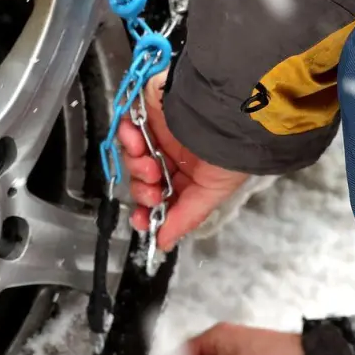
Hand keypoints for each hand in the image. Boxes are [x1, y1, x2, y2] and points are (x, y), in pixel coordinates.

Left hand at [117, 71, 248, 251]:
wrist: (228, 110)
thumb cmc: (228, 153)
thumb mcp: (210, 193)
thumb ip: (184, 218)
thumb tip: (162, 245)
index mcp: (189, 175)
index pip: (161, 198)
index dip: (148, 211)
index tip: (142, 221)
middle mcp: (173, 155)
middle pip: (142, 180)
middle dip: (143, 190)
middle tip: (152, 189)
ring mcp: (158, 133)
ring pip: (132, 158)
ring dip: (136, 166)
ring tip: (150, 164)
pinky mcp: (147, 111)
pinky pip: (126, 128)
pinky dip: (127, 137)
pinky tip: (138, 140)